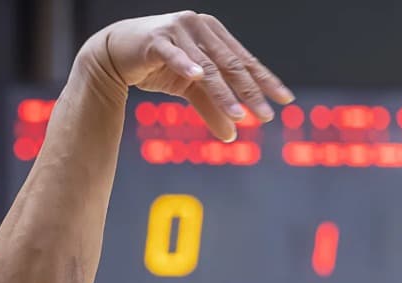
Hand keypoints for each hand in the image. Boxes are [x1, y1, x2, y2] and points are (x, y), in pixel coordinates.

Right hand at [86, 11, 292, 141]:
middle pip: (231, 65)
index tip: (285, 100)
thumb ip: (212, 108)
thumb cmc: (157, 65)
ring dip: (224, 93)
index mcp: (215, 36)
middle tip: (265, 116)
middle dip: (250, 93)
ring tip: (239, 114)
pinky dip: (185, 64)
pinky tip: (197, 76)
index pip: (245, 61)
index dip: (265, 81)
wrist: (116, 54)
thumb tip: (233, 135)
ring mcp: (180, 30)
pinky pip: (174, 55)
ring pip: (207, 66)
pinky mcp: (157, 39)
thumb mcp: (189, 89)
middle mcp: (201, 28)